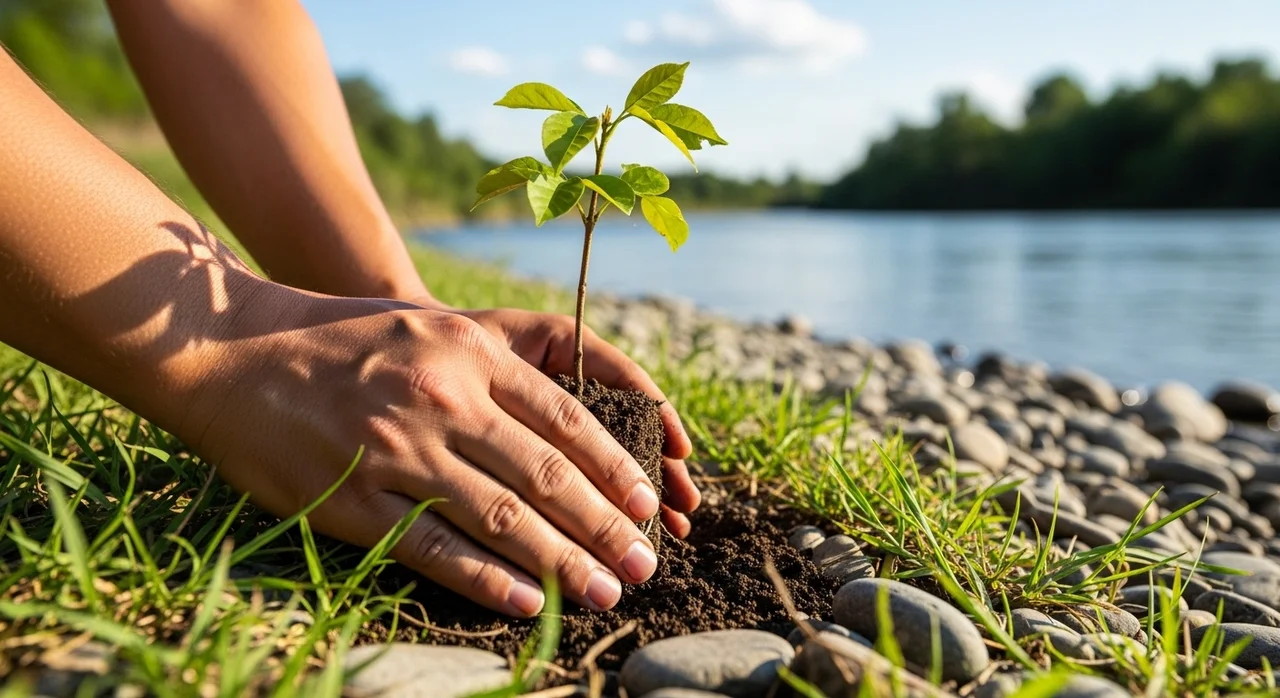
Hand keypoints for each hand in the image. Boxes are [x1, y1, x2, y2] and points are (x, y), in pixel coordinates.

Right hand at [183, 289, 675, 616]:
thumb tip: (567, 420)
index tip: (649, 503)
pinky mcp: (352, 499)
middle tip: (645, 562)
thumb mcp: (428, 324)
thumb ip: (496, 362)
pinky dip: (487, 580)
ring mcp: (395, 450)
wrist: (231, 351)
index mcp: (468, 351)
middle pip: (545, 473)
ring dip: (562, 561)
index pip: (565, 417)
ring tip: (605, 591)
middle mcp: (440, 397)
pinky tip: (529, 602)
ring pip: (499, 517)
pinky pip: (433, 549)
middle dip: (605, 525)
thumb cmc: (343, 338)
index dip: (615, 467)